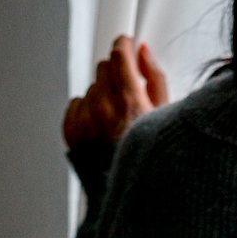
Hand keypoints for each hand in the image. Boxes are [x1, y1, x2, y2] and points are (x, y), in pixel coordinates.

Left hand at [63, 36, 168, 152]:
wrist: (128, 193)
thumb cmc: (150, 159)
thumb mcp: (165, 116)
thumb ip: (154, 78)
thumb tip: (144, 53)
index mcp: (128, 103)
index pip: (118, 54)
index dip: (123, 46)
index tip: (126, 44)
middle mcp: (103, 109)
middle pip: (104, 68)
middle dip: (116, 74)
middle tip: (127, 93)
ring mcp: (84, 121)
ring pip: (91, 87)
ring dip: (103, 95)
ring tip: (116, 119)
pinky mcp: (71, 130)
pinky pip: (77, 104)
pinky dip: (87, 111)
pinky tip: (102, 128)